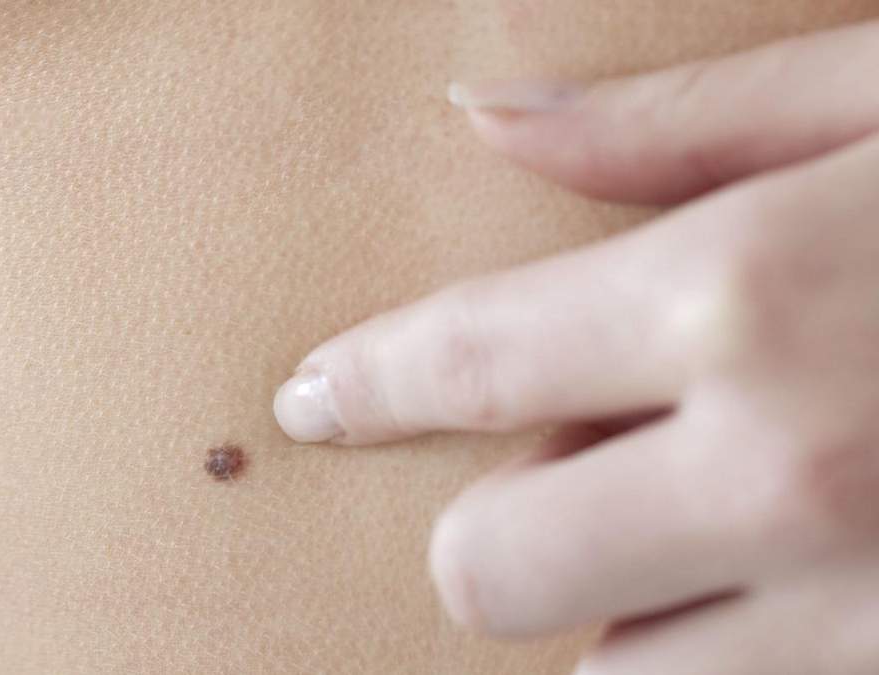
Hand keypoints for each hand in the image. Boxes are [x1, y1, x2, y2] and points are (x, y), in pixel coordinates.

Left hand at [273, 20, 878, 674]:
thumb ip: (682, 124)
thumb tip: (491, 117)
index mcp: (752, 297)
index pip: (470, 365)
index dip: (371, 386)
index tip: (315, 401)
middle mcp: (786, 474)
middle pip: (492, 569)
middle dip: (492, 527)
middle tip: (557, 473)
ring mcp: (860, 613)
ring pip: (610, 672)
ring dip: (614, 604)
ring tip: (694, 524)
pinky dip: (713, 645)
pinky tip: (781, 571)